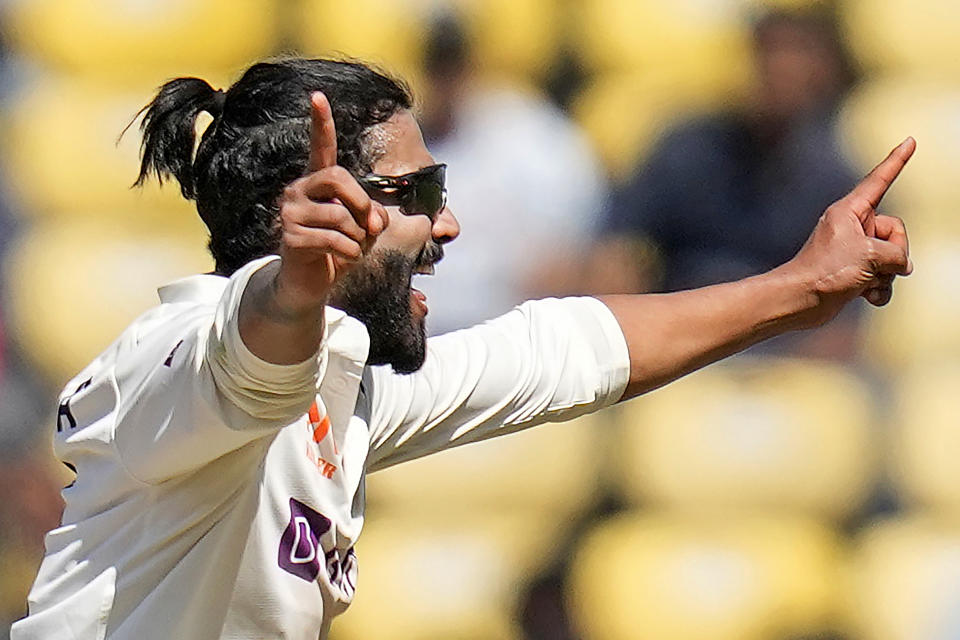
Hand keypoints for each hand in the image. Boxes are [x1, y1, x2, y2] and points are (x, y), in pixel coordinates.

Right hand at [273, 92, 389, 312]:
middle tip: (371, 228)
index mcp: (317, 183)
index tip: (317, 96)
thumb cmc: (337, 251)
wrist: (308, 285)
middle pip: (339, 179)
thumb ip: (372, 215)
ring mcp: (291, 212)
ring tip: (351, 249)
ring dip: (359, 239)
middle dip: (363, 204)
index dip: (320, 123)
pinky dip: (350, 254)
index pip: (319, 148)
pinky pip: (335, 240)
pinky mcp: (290, 237)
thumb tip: (375, 221)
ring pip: (341, 216)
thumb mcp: (362, 228)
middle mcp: (298, 191)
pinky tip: (341, 260)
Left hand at [785, 137, 914, 327]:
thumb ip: (897, 254)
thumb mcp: (871, 255)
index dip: (896, 161)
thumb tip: (902, 266)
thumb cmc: (826, 271)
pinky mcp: (852, 271)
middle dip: (895, 252)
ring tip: (864, 282)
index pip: (879, 180)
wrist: (801, 300)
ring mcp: (853, 250)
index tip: (909, 141)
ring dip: (885, 274)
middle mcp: (852, 226)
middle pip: (895, 231)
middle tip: (875, 266)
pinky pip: (882, 276)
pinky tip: (867, 296)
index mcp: (850, 211)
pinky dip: (879, 288)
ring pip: (891, 257)